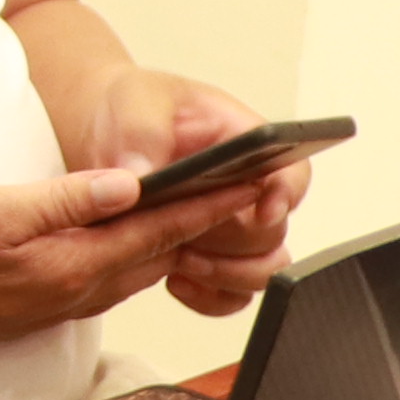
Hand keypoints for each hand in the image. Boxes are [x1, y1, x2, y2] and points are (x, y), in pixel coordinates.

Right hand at [0, 165, 233, 353]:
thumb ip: (65, 200)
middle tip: (249, 189)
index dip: (210, 203)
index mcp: (74, 262)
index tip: (251, 181)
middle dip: (208, 222)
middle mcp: (80, 289)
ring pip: (142, 267)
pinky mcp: (47, 304)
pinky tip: (145, 241)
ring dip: (179, 240)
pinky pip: (116, 278)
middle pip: (163, 252)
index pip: (161, 228)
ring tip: (212, 210)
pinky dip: (143, 254)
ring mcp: (64, 301)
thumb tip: (130, 185)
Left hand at [81, 72, 309, 317]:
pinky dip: (209, 297)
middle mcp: (248, 191)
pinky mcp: (206, 255)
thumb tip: (140, 175)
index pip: (293, 173)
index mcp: (248, 145)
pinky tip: (174, 280)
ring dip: (225, 274)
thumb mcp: (135, 103)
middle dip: (235, 242)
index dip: (286, 194)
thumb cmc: (133, 108)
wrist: (106, 134)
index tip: (263, 208)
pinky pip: (229, 294)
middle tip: (192, 235)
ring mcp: (229, 228)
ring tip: (180, 259)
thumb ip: (142, 134)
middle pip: (273, 233)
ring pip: (260, 270)